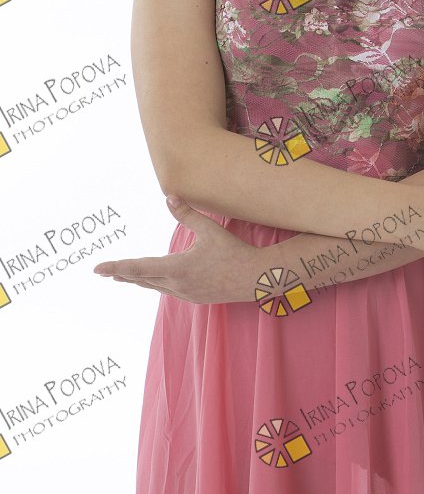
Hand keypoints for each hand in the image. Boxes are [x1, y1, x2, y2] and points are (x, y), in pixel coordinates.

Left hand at [93, 195, 262, 302]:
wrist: (255, 279)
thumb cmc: (234, 252)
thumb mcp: (210, 230)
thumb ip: (187, 214)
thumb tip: (168, 197)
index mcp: (177, 268)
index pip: (138, 268)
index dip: (116, 267)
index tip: (97, 269)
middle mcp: (177, 285)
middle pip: (141, 279)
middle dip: (122, 273)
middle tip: (103, 272)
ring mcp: (185, 293)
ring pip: (154, 286)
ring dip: (137, 279)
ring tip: (122, 277)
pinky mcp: (194, 297)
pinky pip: (167, 290)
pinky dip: (154, 283)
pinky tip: (154, 280)